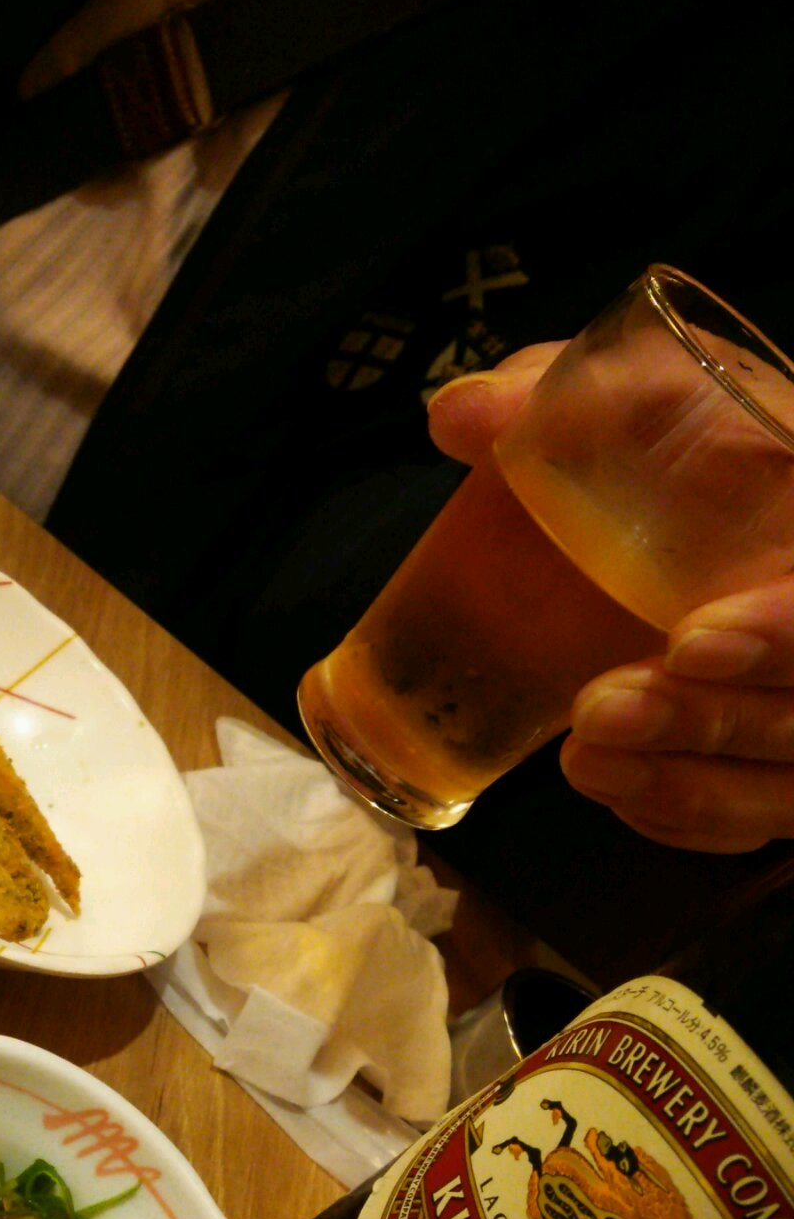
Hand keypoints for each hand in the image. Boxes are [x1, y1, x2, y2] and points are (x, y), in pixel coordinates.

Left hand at [428, 348, 793, 852]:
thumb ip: (569, 398)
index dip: (783, 632)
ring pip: (783, 783)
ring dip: (686, 785)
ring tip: (581, 758)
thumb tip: (458, 415)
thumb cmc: (694, 443)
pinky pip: (750, 820)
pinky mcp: (775, 761)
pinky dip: (685, 816)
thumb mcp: (648, 398)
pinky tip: (616, 791)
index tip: (686, 644)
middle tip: (597, 712)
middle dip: (708, 723)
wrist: (714, 497)